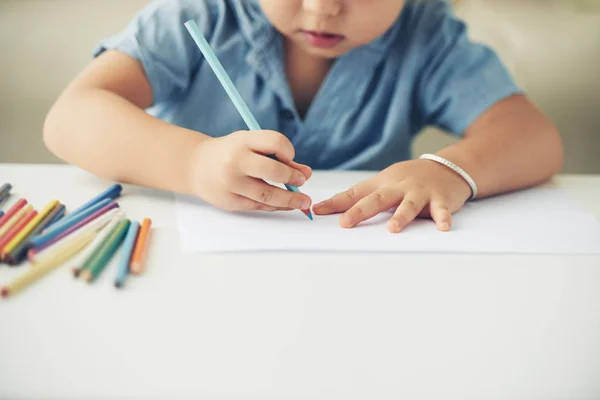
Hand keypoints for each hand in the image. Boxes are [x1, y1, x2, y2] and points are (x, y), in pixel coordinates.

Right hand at [189, 130, 311, 211]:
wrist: (196, 166)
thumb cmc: (230, 152)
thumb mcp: (250, 145)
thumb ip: (277, 155)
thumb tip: (306, 173)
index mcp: (242, 141)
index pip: (275, 142)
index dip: (288, 151)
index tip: (290, 157)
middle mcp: (235, 162)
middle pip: (273, 171)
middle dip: (292, 177)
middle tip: (302, 181)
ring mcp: (231, 184)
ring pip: (267, 195)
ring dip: (290, 200)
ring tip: (304, 202)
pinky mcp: (230, 201)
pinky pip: (258, 206)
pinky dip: (275, 206)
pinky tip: (285, 205)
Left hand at [312, 159, 472, 231]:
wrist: (447, 167)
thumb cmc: (410, 179)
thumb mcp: (384, 183)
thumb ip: (361, 197)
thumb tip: (334, 210)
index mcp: (382, 184)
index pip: (355, 194)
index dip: (335, 203)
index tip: (317, 210)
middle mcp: (399, 187)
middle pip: (378, 199)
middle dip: (361, 211)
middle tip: (346, 222)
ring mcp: (420, 192)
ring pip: (409, 205)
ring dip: (401, 216)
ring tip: (392, 228)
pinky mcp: (440, 199)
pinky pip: (441, 210)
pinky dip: (443, 218)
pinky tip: (442, 227)